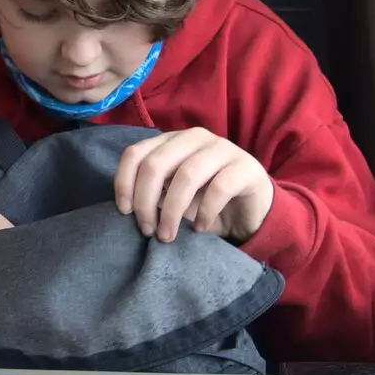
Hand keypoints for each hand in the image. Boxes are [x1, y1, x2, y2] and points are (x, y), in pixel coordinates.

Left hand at [114, 128, 273, 243]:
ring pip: (186, 175)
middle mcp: (195, 138)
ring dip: (172, 211)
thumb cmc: (205, 203)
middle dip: (145, 201)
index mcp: (171, 141)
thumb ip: (153, 192)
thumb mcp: (172, 196)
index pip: (136, 154)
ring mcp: (222, 148)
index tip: (124, 212)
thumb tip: (128, 205)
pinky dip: (204, 213)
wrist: (251, 211)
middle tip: (147, 230)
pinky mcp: (246, 167)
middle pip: (156, 164)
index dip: (124, 182)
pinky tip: (199, 228)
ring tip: (168, 236)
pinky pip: (219, 188)